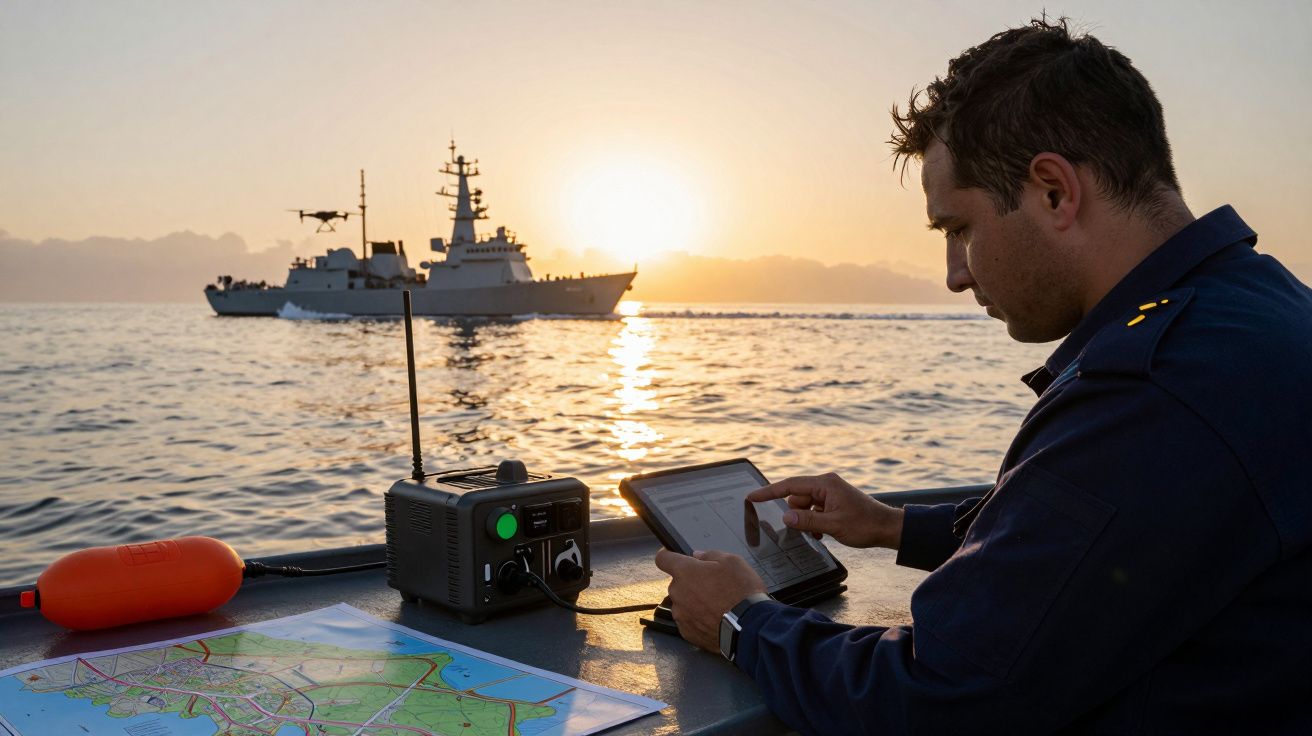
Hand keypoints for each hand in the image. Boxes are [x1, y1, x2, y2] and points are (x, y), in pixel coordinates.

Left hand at [653, 548, 766, 653]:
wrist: (749, 627)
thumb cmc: (741, 592)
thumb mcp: (732, 561)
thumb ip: (710, 555)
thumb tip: (698, 556)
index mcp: (685, 571)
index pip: (663, 559)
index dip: (668, 556)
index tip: (673, 557)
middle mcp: (677, 592)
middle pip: (677, 583)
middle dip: (691, 582)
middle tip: (712, 586)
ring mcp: (681, 614)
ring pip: (683, 603)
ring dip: (694, 602)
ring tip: (717, 605)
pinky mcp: (687, 632)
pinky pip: (689, 621)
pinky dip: (698, 619)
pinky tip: (715, 618)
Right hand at [746, 472, 903, 548]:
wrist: (887, 528)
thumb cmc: (865, 524)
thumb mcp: (833, 525)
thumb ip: (807, 521)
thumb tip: (785, 517)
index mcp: (825, 484)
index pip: (790, 486)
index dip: (769, 492)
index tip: (752, 497)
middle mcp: (826, 484)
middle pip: (796, 497)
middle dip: (796, 514)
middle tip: (807, 530)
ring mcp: (830, 492)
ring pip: (804, 505)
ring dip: (806, 520)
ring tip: (819, 533)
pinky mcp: (833, 501)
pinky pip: (814, 510)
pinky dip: (814, 521)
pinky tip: (822, 532)